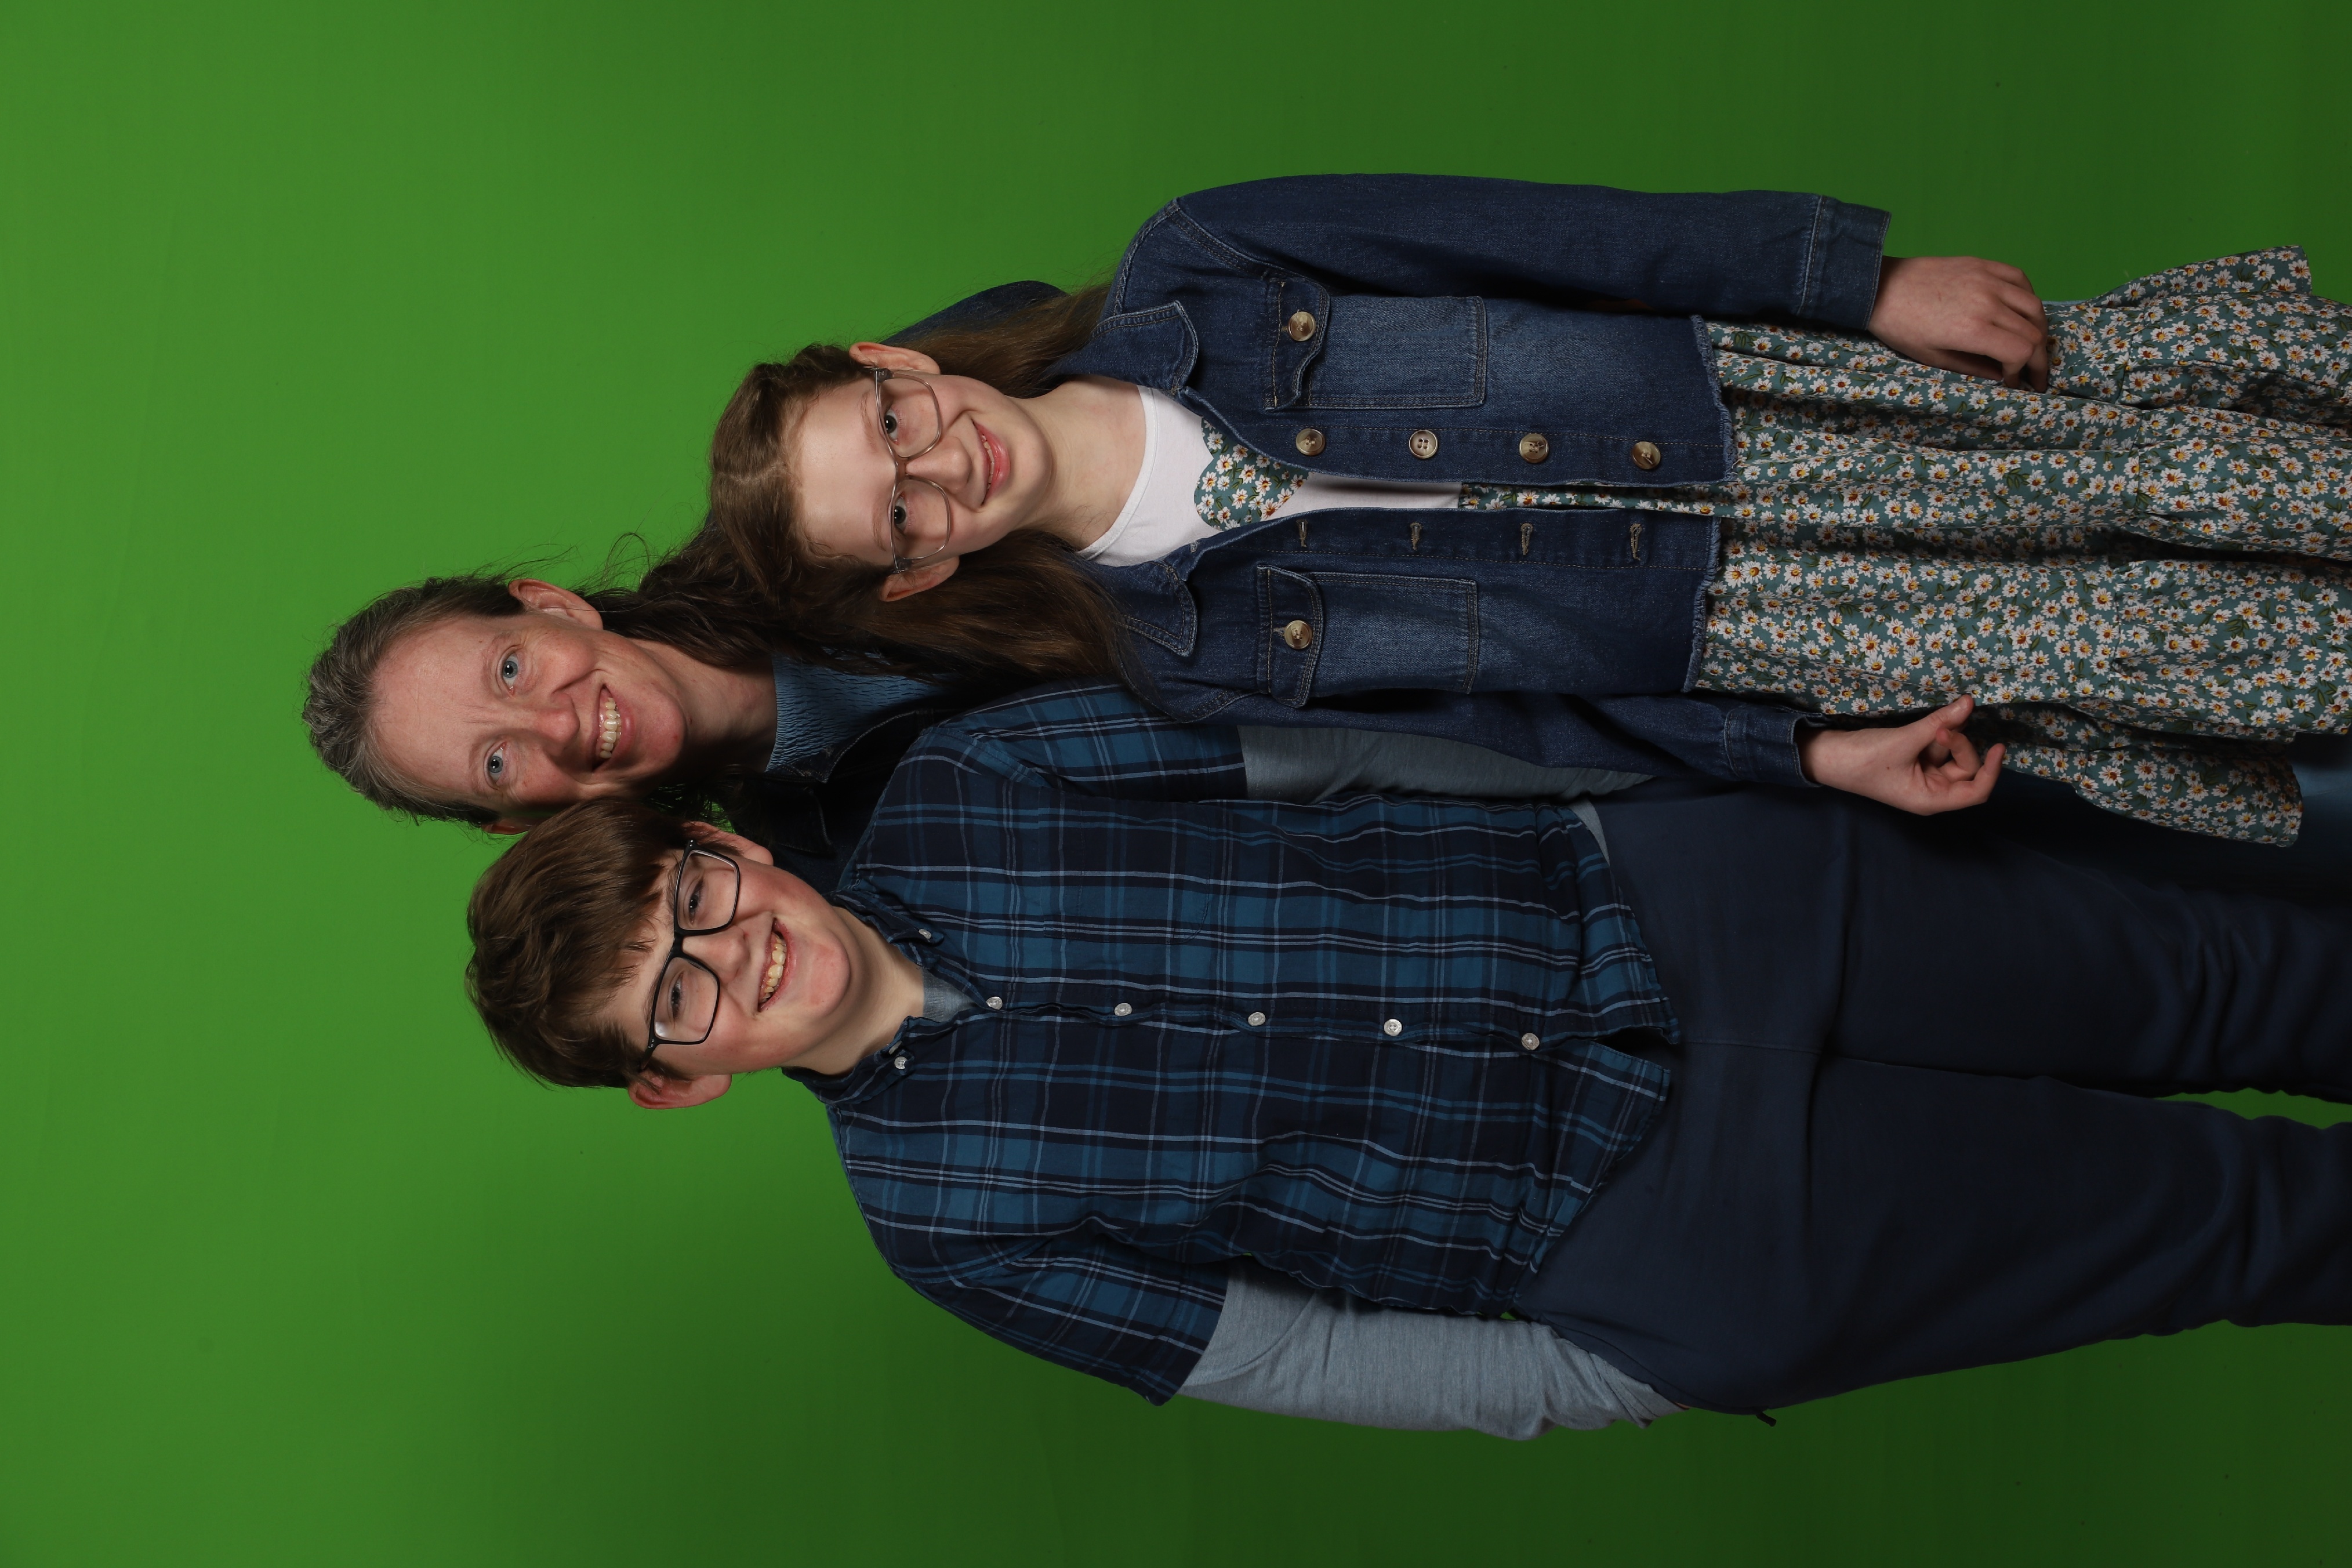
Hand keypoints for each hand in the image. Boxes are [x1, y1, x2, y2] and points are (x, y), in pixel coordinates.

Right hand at [1797, 697, 2005, 814]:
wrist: (1828, 756)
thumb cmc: (1863, 760)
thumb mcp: (1904, 741)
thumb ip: (1939, 723)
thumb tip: (1969, 703)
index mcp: (1931, 798)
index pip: (1976, 791)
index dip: (1991, 770)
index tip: (1997, 745)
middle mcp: (1931, 789)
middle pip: (1965, 768)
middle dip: (1958, 743)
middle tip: (1939, 725)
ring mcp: (1923, 774)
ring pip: (1951, 753)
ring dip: (1947, 735)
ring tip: (1932, 722)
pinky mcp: (1915, 759)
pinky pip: (1938, 745)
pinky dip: (1939, 732)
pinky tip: (1934, 721)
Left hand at [1869, 255, 2048, 389]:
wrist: (1880, 287)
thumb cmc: (1900, 327)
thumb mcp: (1933, 357)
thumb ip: (1972, 368)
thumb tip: (2002, 376)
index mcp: (1973, 330)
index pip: (2022, 351)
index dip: (2023, 372)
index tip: (2013, 382)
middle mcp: (1988, 302)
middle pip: (2033, 332)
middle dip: (2038, 358)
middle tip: (2034, 374)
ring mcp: (1988, 280)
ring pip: (2034, 305)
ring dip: (2039, 329)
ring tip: (2032, 345)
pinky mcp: (1983, 264)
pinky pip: (2020, 278)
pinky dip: (2028, 298)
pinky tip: (2021, 312)